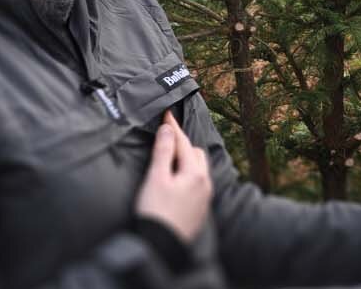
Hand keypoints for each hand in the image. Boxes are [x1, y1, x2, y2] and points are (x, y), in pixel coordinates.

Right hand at [135, 112, 212, 243]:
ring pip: (198, 170)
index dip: (173, 128)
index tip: (166, 113)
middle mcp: (205, 184)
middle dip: (182, 144)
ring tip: (171, 155)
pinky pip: (197, 184)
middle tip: (166, 137)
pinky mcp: (199, 210)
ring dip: (186, 159)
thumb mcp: (156, 179)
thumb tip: (167, 130)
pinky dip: (187, 174)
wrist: (160, 247)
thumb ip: (163, 152)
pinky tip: (176, 178)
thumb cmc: (155, 212)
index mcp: (195, 174)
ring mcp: (204, 198)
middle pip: (196, 155)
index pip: (184, 144)